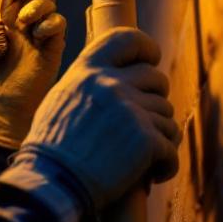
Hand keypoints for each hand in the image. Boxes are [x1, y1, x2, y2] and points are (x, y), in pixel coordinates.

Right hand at [22, 27, 180, 208]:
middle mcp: (111, 84)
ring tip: (142, 157)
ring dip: (160, 138)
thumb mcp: (60, 101)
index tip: (151, 61)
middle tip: (143, 126)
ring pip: (167, 117)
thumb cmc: (51, 149)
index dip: (146, 48)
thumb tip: (118, 78)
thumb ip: (87, 85)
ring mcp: (131, 111)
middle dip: (156, 102)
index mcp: (87, 71)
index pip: (126, 38)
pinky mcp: (146, 140)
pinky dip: (166, 165)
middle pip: (156, 79)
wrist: (50, 182)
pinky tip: (152, 174)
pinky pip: (172, 148)